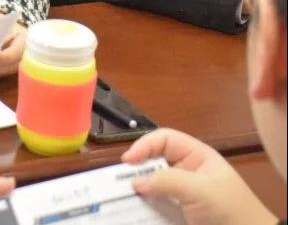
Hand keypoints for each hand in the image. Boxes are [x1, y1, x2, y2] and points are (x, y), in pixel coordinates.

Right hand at [122, 128, 275, 224]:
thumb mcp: (200, 190)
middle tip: (120, 180)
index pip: (164, 139)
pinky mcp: (177, 210)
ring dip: (138, 189)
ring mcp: (181, 192)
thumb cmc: (232, 210)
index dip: (144, 145)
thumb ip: (167, 180)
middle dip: (137, 169)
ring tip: (123, 195)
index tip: (128, 160)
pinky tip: (135, 208)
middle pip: (154, 161)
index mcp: (197, 156)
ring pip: (151, 183)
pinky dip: (143, 205)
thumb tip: (136, 180)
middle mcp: (186, 171)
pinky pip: (154, 203)